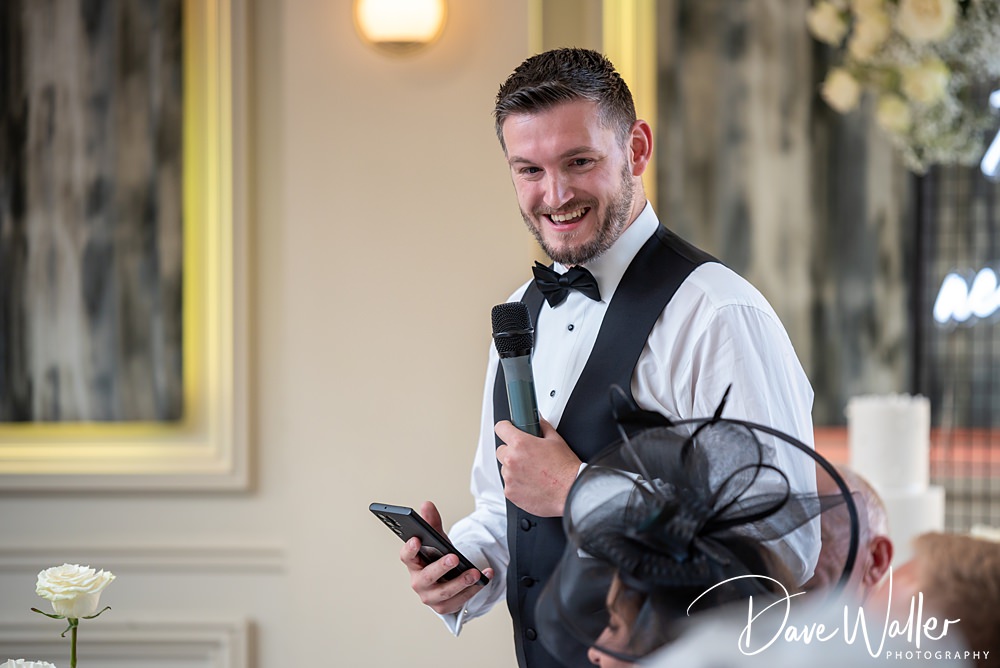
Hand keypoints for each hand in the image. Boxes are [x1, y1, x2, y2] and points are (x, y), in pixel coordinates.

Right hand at [400, 501, 492, 615]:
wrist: (448, 579)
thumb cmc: (438, 557)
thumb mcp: (437, 539)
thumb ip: (432, 522)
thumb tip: (427, 505)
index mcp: (413, 563)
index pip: (406, 557)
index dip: (410, 549)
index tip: (417, 539)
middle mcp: (418, 582)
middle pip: (426, 577)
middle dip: (440, 568)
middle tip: (453, 557)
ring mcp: (431, 596)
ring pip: (444, 593)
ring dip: (461, 582)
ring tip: (474, 573)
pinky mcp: (445, 607)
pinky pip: (459, 600)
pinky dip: (474, 589)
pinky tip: (484, 577)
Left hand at [495, 417, 580, 516]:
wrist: (570, 491)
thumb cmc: (565, 468)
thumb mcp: (556, 440)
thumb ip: (542, 427)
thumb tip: (538, 421)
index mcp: (520, 443)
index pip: (501, 428)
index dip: (506, 428)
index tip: (508, 431)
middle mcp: (511, 460)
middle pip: (501, 450)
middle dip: (511, 451)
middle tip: (526, 456)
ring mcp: (509, 477)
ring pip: (504, 468)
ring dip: (513, 469)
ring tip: (532, 472)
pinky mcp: (510, 492)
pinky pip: (508, 484)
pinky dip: (516, 484)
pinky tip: (531, 483)